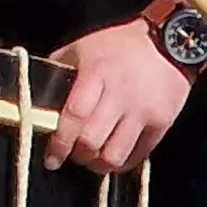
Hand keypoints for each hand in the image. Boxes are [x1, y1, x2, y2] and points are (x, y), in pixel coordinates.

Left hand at [44, 18, 191, 171]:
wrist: (168, 41)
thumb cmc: (119, 44)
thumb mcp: (82, 46)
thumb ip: (59, 69)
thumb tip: (38, 95)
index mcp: (97, 74)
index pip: (74, 116)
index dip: (60, 142)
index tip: (51, 157)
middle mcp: (121, 95)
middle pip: (92, 141)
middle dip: (77, 155)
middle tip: (71, 155)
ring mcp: (143, 111)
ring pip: (115, 154)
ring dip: (98, 165)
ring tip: (92, 160)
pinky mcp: (162, 122)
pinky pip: (139, 155)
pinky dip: (122, 162)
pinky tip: (112, 156)